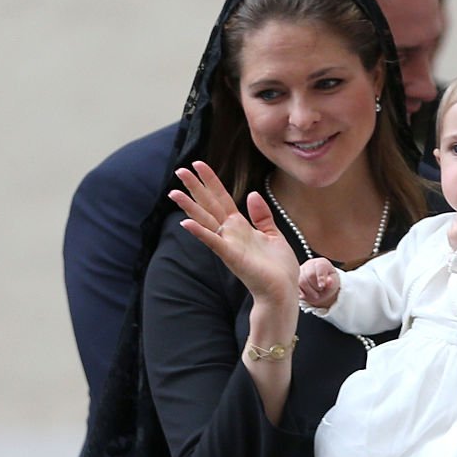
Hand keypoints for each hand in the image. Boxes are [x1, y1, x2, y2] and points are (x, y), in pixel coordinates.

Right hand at [171, 162, 299, 305]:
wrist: (282, 292)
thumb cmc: (279, 269)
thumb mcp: (274, 235)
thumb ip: (262, 216)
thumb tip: (252, 194)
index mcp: (240, 227)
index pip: (222, 198)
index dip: (211, 181)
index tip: (199, 164)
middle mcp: (231, 234)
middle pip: (209, 205)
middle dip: (195, 188)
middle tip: (179, 170)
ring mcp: (229, 245)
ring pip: (205, 220)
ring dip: (189, 207)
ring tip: (173, 192)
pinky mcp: (232, 256)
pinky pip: (213, 242)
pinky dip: (200, 232)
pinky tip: (186, 223)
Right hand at [299, 258, 339, 308]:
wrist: (322, 286)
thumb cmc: (329, 282)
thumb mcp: (334, 282)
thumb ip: (332, 282)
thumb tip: (329, 281)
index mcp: (321, 262)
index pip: (320, 266)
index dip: (321, 277)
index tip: (322, 286)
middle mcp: (309, 264)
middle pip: (309, 275)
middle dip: (315, 286)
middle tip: (320, 290)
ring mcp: (300, 271)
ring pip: (300, 281)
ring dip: (309, 291)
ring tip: (315, 295)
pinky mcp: (295, 279)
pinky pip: (295, 287)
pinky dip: (300, 293)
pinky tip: (305, 296)